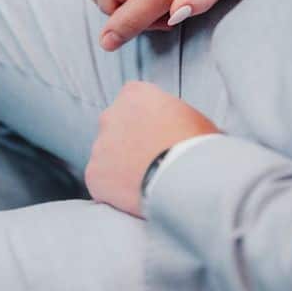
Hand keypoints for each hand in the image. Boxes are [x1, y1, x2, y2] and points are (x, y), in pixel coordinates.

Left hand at [85, 81, 219, 216]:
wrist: (186, 178)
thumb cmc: (197, 146)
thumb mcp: (192, 117)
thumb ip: (172, 117)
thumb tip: (180, 129)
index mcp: (134, 94)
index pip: (132, 100)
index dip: (145, 120)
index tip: (157, 134)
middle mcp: (110, 115)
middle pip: (115, 127)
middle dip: (129, 142)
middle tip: (150, 160)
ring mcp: (99, 146)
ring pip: (107, 156)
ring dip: (121, 167)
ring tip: (147, 182)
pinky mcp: (94, 175)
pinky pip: (101, 182)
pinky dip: (114, 191)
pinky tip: (135, 197)